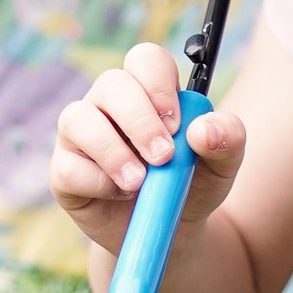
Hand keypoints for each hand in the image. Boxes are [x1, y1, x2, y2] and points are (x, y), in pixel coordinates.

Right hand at [49, 41, 245, 257]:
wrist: (171, 233)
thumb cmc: (192, 185)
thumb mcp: (223, 165)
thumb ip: (227, 139)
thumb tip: (203, 130)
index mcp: (148, 91)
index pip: (145, 60)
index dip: (158, 84)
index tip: (177, 123)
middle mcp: (109, 104)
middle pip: (111, 84)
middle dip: (139, 120)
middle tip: (163, 157)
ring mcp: (82, 135)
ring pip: (77, 119)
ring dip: (112, 152)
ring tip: (139, 182)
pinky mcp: (65, 171)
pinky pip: (68, 167)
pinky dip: (98, 182)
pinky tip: (120, 194)